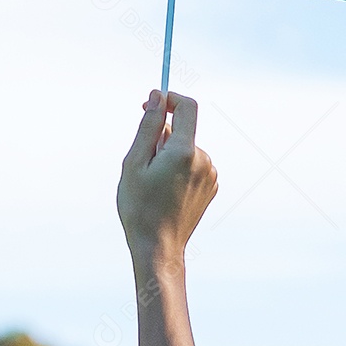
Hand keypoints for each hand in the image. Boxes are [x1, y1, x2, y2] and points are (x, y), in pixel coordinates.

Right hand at [117, 90, 216, 266]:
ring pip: (185, 147)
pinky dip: (178, 167)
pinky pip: (192, 164)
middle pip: (182, 129)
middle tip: (142, 163)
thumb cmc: (140, 207)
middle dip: (161, 136)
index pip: (186, 107)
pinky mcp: (211, 187)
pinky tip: (166, 191)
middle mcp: (203, 160)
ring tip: (153, 182)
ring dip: (168, 154)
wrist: (158, 249)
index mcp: (184, 152)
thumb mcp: (134, 162)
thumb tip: (157, 96)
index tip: (150, 103)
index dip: (168, 98)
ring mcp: (210, 175)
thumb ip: (148, 126)